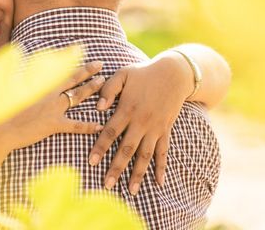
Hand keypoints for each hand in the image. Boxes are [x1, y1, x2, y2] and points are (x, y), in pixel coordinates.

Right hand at [0, 61, 105, 151]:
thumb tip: (15, 56)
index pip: (58, 67)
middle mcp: (49, 93)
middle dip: (88, 71)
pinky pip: (75, 125)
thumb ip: (17, 73)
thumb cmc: (2, 108)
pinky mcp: (54, 124)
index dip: (71, 58)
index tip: (81, 48)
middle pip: (73, 79)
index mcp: (39, 83)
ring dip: (92, 89)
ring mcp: (53, 108)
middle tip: (101, 65)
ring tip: (104, 84)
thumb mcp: (8, 86)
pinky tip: (100, 125)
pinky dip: (89, 126)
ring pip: (78, 96)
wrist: (0, 128)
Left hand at [88, 52, 193, 194]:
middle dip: (116, 168)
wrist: (174, 74)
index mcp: (127, 109)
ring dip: (138, 174)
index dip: (100, 148)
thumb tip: (98, 107)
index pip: (110, 132)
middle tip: (107, 185)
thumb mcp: (123, 74)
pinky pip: (163, 152)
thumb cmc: (143, 73)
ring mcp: (154, 128)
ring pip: (145, 155)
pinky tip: (159, 183)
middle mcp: (141, 122)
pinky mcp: (165, 130)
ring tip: (131, 191)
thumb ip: (108, 89)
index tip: (91, 162)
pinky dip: (161, 167)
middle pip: (126, 149)